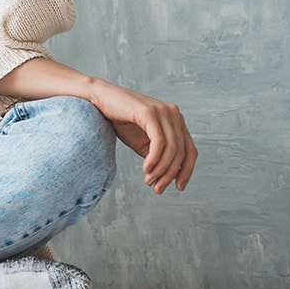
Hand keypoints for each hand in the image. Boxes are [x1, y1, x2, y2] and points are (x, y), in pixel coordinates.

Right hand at [86, 78, 196, 193]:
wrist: (100, 100)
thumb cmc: (121, 120)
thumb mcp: (143, 142)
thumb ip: (158, 155)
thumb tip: (170, 176)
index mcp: (176, 120)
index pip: (190, 149)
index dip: (186, 171)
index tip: (179, 187)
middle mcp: (174, 114)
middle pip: (182, 151)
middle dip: (171, 174)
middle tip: (158, 188)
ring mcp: (163, 111)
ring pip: (172, 148)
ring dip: (161, 169)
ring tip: (149, 181)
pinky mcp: (150, 112)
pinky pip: (159, 142)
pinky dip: (154, 159)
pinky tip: (146, 168)